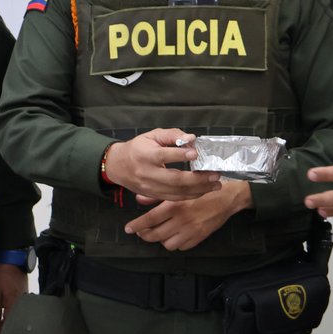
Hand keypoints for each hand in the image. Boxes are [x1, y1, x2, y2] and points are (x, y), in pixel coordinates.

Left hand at [0, 263, 26, 333]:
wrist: (14, 262)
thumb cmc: (3, 276)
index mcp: (14, 308)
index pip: (6, 329)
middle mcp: (19, 309)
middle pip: (9, 328)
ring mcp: (20, 305)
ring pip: (10, 322)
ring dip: (0, 329)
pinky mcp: (20, 301)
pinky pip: (12, 316)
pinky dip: (4, 321)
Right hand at [103, 128, 221, 201]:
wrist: (117, 166)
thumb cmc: (137, 148)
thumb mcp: (151, 135)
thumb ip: (171, 135)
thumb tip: (191, 138)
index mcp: (145, 155)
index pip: (164, 155)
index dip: (180, 155)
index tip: (196, 152)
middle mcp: (147, 173)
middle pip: (174, 179)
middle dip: (197, 179)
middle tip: (215, 175)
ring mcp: (150, 187)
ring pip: (177, 192)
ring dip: (198, 190)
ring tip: (215, 185)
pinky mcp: (153, 196)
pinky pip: (174, 198)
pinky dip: (190, 196)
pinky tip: (203, 191)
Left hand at [124, 182, 252, 251]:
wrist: (228, 197)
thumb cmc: (202, 190)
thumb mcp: (179, 190)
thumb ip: (158, 196)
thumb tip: (139, 199)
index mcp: (175, 206)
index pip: (150, 220)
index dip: (137, 226)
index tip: (128, 229)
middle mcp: (182, 220)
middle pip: (155, 235)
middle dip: (145, 235)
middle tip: (141, 231)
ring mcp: (191, 231)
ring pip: (167, 244)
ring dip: (161, 239)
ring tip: (160, 231)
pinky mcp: (199, 238)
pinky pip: (181, 247)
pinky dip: (175, 242)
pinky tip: (175, 234)